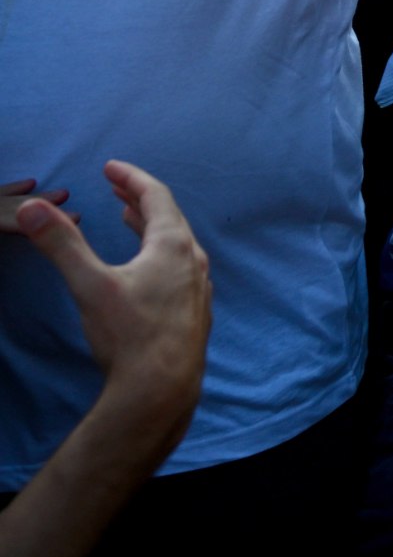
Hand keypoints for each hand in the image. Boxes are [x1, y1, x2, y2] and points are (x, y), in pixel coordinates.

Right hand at [14, 162, 209, 442]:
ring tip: (128, 217)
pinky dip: (158, 253)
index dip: (131, 178)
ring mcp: (197, 287)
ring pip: (175, 244)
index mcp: (173, 246)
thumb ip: (61, 245)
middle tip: (116, 185)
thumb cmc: (129, 335)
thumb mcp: (90, 285)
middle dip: (139, 198)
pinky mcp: (194, 311)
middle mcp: (193, 261)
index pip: (156, 196)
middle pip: (168, 217)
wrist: (161, 389)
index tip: (110, 166)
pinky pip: (178, 268)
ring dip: (150, 226)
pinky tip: (145, 268)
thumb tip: (31, 208)